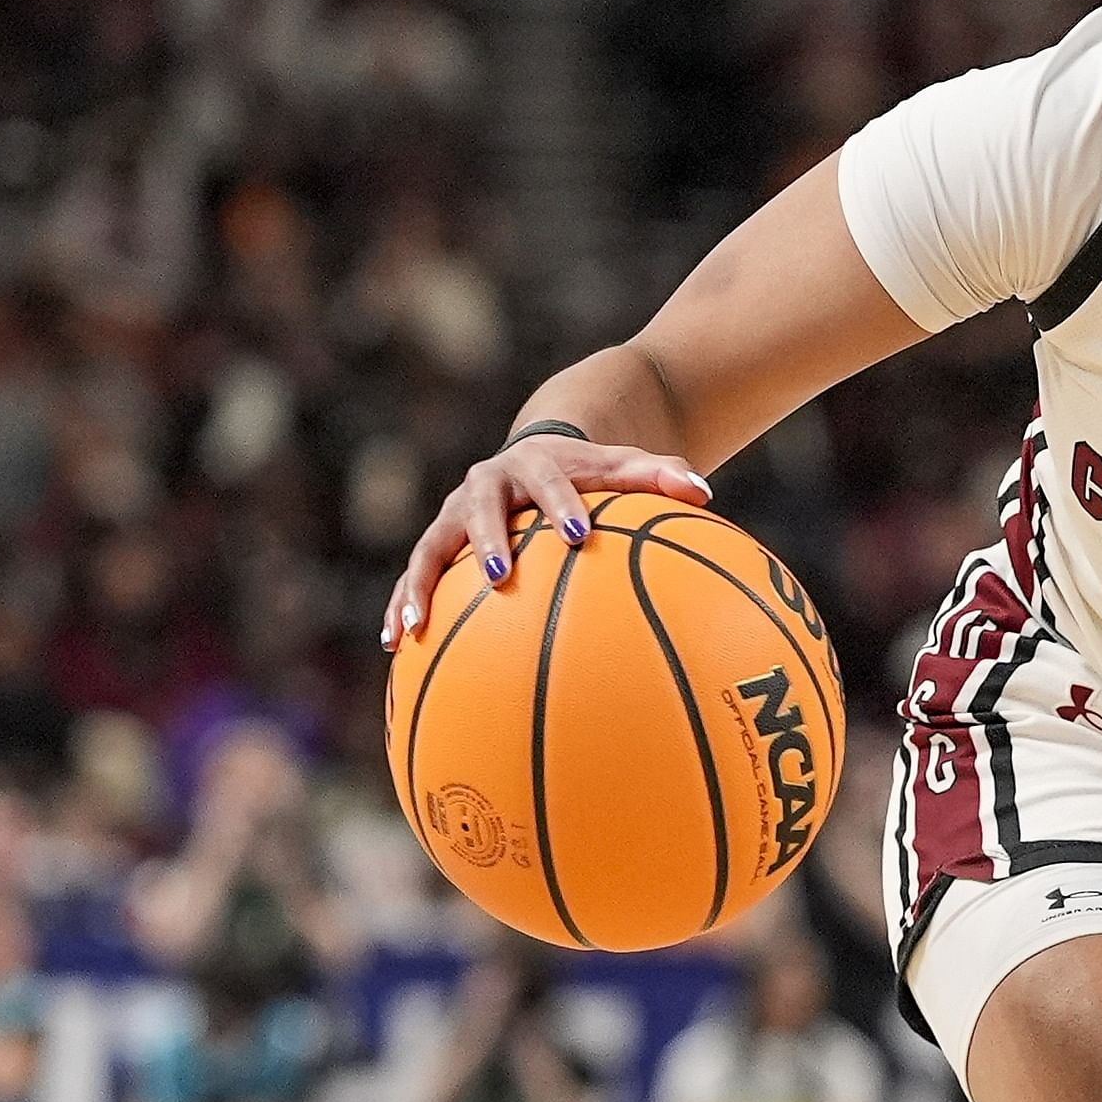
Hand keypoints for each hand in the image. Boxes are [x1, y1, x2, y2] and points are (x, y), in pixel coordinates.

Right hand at [381, 432, 715, 646]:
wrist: (540, 456)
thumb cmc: (593, 475)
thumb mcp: (627, 468)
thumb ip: (664, 478)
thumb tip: (706, 493)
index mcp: (534, 466)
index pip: (549, 483)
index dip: (561, 505)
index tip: (577, 534)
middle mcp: (486, 486)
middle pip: (480, 510)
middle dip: (488, 541)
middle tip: (500, 576)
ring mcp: (455, 515)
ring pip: (429, 548)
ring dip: (419, 585)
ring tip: (413, 627)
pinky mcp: (437, 542)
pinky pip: (415, 575)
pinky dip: (402, 604)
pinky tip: (395, 645)